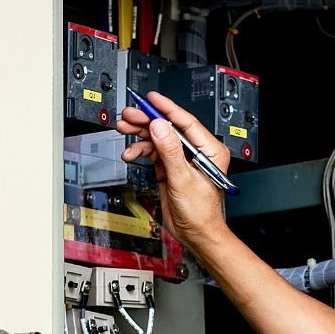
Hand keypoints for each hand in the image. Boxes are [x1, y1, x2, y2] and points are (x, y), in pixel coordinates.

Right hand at [116, 92, 233, 251]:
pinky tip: (131, 153)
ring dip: (140, 135)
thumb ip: (171, 152)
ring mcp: (182, 159)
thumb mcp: (184, 180)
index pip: (186, 122)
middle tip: (129, 115)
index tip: (151, 99)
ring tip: (124, 130)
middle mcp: (196, 152)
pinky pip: (154, 152)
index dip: (167, 108)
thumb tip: (161, 127)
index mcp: (209, 150)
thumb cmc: (201, 213)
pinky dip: (141, 151)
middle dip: (147, 121)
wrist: (196, 234)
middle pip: (168, 128)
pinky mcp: (171, 168)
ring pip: (158, 138)